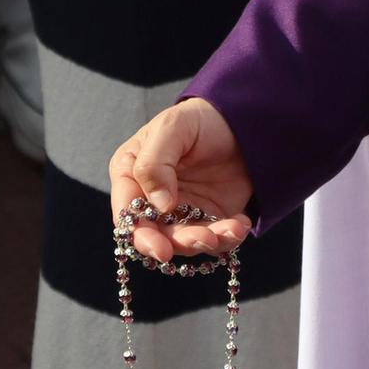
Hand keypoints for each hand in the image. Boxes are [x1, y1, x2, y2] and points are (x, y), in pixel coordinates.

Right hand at [109, 97, 253, 264]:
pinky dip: (228, 238)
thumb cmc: (198, 119)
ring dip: (207, 241)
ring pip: (186, 241)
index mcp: (131, 175)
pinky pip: (214, 239)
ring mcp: (180, 211)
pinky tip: (241, 224)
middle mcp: (151, 199)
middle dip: (179, 243)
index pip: (127, 212)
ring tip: (231, 229)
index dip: (141, 234)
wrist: (240, 121)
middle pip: (155, 234)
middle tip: (204, 240)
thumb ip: (154, 163)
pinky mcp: (208, 218)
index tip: (162, 249)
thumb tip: (159, 205)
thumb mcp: (172, 128)